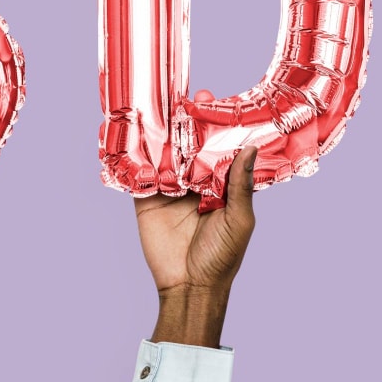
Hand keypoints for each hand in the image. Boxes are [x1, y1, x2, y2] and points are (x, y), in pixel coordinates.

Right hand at [134, 92, 256, 346]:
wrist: (189, 285)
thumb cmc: (223, 256)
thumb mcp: (239, 219)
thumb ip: (240, 184)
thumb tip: (249, 148)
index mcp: (220, 186)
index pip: (218, 149)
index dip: (216, 126)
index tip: (214, 101)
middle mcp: (195, 183)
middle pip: (189, 146)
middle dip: (188, 122)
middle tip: (188, 96)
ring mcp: (169, 189)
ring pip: (164, 154)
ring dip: (161, 133)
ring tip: (160, 105)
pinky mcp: (146, 198)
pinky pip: (139, 173)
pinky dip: (134, 155)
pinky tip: (132, 133)